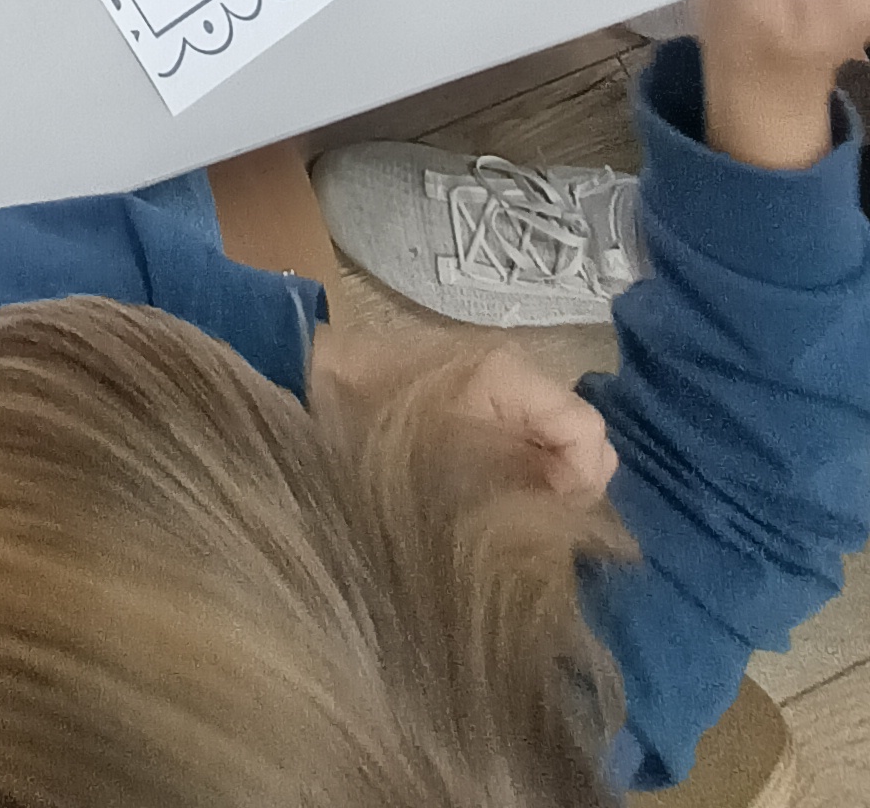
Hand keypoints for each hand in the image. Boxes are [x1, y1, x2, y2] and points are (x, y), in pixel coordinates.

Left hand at [311, 326, 615, 503]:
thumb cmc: (377, 423)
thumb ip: (524, 480)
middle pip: (577, 440)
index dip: (580, 486)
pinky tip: (487, 498)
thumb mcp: (454, 462)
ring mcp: (495, 385)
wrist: (308, 385)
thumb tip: (570, 508)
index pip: (589, 434)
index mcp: (511, 374)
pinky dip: (519, 473)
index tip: (543, 520)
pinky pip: (523, 441)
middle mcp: (514, 373)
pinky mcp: (474, 402)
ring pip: (553, 445)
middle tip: (525, 524)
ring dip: (541, 484)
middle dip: (565, 488)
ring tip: (503, 515)